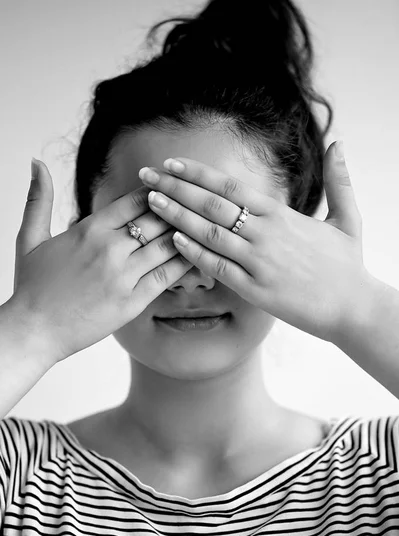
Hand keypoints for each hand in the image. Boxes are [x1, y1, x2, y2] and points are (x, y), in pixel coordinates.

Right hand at [12, 159, 191, 362]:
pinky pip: (166, 276)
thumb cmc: (32, 286)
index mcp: (89, 229)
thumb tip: (35, 161)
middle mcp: (109, 248)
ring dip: (188, 233)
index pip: (135, 200)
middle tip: (200, 203)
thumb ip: (39, 199)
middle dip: (179, 208)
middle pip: (157, 219)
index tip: (174, 187)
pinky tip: (200, 255)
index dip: (159, 191)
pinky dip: (186, 263)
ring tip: (207, 225)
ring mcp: (122, 276)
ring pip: (166, 245)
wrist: (34, 330)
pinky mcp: (132, 302)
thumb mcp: (29, 237)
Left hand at [139, 140, 370, 342]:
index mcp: (281, 214)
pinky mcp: (255, 290)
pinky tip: (174, 240)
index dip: (197, 173)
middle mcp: (266, 233)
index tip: (171, 164)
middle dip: (175, 187)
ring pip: (210, 233)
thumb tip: (339, 142)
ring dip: (177, 216)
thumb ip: (339, 180)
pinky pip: (219, 268)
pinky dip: (195, 253)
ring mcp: (259, 262)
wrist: (353, 308)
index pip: (231, 186)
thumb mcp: (347, 218)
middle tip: (145, 175)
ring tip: (150, 203)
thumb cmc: (348, 265)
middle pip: (212, 203)